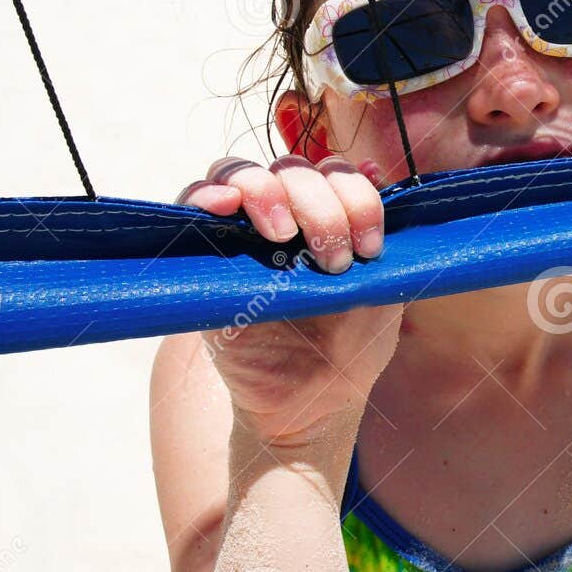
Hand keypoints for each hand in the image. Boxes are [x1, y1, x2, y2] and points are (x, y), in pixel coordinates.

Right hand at [176, 155, 401, 444]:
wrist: (313, 402)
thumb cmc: (351, 344)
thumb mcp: (381, 288)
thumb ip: (381, 234)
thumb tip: (375, 169)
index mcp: (330, 214)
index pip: (337, 173)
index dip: (357, 199)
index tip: (369, 249)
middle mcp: (285, 213)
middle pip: (292, 169)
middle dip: (320, 206)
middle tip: (331, 259)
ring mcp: (240, 230)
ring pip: (240, 172)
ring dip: (264, 192)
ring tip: (282, 234)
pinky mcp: (202, 256)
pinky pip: (191, 203)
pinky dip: (205, 195)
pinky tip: (223, 206)